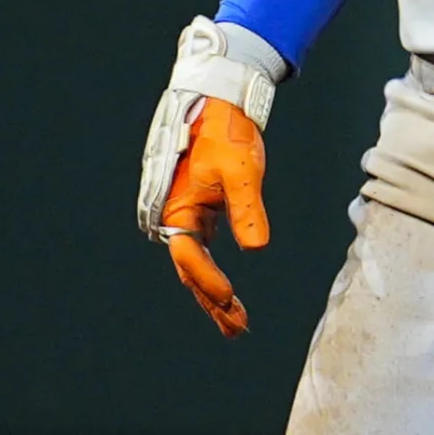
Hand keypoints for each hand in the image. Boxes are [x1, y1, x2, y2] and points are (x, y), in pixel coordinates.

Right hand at [160, 98, 268, 336]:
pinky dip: (215, 270)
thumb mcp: (241, 171)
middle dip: (212, 300)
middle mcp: (177, 217)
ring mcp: (188, 215)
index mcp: (176, 210)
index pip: (190, 257)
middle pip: (192, 270)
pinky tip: (227, 292)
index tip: (230, 297)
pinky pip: (204, 250)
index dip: (209, 280)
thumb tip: (257, 247)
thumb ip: (247, 209)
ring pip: (198, 264)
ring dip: (213, 292)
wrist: (223, 106)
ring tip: (234, 321)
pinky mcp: (201, 210)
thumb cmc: (228, 134)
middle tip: (236, 328)